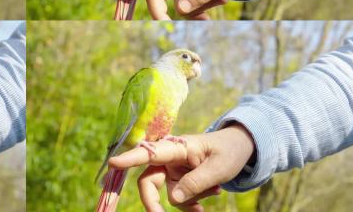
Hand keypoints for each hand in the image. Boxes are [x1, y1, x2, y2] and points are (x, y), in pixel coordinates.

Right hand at [108, 124, 254, 211]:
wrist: (239, 149)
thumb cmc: (228, 151)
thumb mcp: (218, 168)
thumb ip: (195, 183)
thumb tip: (172, 199)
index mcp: (176, 147)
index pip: (149, 153)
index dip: (129, 159)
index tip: (113, 163)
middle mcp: (168, 159)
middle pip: (148, 181)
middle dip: (153, 201)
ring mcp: (172, 171)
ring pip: (167, 194)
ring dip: (189, 201)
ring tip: (215, 191)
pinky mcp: (178, 181)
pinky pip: (178, 199)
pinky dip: (193, 203)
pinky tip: (212, 194)